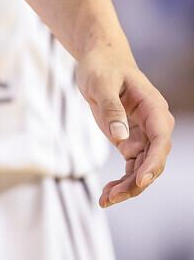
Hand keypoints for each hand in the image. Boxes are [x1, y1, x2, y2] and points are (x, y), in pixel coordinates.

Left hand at [77, 49, 173, 205]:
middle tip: (112, 197)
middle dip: (136, 182)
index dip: (153, 162)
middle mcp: (154, 124)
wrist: (99, 58)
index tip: (140, 180)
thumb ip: (111, 108)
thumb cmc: (102, 66)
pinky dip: (121, 182)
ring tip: (106, 200)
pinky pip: (131, 167)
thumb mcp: (101, 83)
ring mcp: (144, 135)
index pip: (161, 140)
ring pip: (143, 169)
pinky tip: (106, 194)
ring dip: (128, 187)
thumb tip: (120, 137)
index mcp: (153, 107)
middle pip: (153, 161)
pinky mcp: (131, 141)